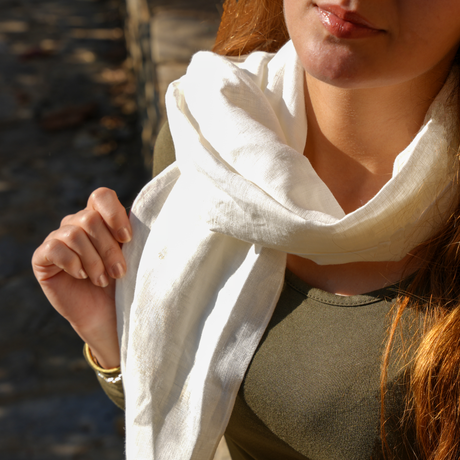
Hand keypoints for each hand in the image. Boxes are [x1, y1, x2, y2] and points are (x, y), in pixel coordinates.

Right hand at [32, 188, 130, 367]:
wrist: (110, 316)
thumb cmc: (125, 284)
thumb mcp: (133, 254)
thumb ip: (130, 232)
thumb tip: (140, 212)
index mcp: (100, 218)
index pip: (101, 196)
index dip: (114, 214)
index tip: (127, 239)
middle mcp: (77, 224)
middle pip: (90, 218)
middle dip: (108, 248)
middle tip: (119, 272)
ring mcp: (58, 239)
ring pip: (74, 234)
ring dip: (93, 261)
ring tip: (103, 280)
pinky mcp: (42, 258)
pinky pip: (54, 249)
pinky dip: (72, 263)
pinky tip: (82, 277)